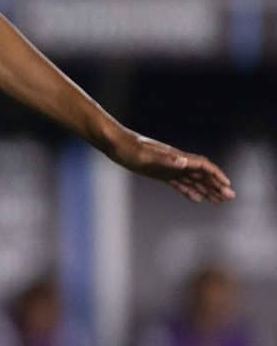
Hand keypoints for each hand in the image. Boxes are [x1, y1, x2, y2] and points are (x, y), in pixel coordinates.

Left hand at [108, 130, 233, 203]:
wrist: (115, 144)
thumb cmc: (129, 148)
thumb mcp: (145, 155)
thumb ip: (165, 159)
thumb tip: (184, 162)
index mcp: (176, 157)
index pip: (203, 166)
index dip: (216, 175)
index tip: (227, 185)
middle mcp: (176, 162)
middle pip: (202, 175)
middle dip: (216, 186)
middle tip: (229, 198)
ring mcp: (169, 168)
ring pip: (193, 180)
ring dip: (207, 190)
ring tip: (218, 201)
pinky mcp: (160, 173)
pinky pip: (179, 184)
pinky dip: (190, 191)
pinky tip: (197, 199)